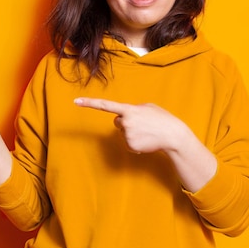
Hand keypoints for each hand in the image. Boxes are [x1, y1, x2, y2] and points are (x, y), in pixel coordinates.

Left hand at [74, 97, 216, 190]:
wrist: (173, 135)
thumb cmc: (161, 119)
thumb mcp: (147, 107)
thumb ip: (133, 109)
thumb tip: (124, 115)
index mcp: (129, 109)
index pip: (105, 105)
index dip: (90, 103)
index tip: (76, 101)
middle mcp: (125, 122)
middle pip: (117, 122)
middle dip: (126, 123)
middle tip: (142, 124)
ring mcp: (127, 135)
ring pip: (123, 133)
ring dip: (133, 133)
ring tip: (147, 132)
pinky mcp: (130, 146)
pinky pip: (128, 143)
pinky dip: (136, 142)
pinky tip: (146, 140)